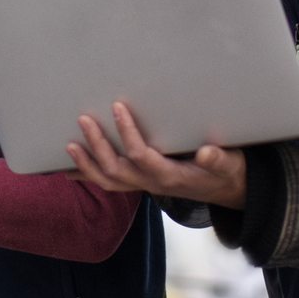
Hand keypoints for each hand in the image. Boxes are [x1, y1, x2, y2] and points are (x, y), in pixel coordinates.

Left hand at [66, 102, 246, 208]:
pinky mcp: (140, 182)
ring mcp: (144, 185)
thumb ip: (219, 160)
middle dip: (99, 145)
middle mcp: (153, 184)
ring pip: (109, 181)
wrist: (225, 189)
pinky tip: (69, 169)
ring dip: (87, 164)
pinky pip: (109, 183)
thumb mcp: (229, 164)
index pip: (142, 156)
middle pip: (117, 170)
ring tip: (69, 145)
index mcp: (172, 176)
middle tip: (84, 119)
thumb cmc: (226, 171)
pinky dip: (88, 175)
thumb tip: (206, 153)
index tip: (118, 107)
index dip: (128, 133)